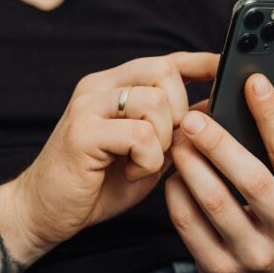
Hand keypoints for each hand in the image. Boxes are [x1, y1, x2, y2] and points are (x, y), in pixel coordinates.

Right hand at [0, 52, 218, 261]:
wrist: (46, 212)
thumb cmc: (100, 182)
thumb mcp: (149, 149)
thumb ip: (176, 126)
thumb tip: (214, 107)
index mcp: (116, 85)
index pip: (166, 61)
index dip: (200, 62)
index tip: (227, 67)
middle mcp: (100, 87)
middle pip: (165, 72)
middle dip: (181, 112)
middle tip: (166, 143)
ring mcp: (88, 106)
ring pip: (156, 102)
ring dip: (163, 141)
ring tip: (142, 161)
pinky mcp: (83, 132)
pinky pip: (141, 135)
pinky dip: (147, 161)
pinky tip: (129, 172)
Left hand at [165, 74, 273, 272]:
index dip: (272, 116)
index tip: (254, 83)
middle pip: (252, 180)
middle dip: (219, 144)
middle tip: (193, 118)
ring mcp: (254, 256)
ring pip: (216, 203)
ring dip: (192, 167)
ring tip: (178, 141)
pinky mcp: (221, 271)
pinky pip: (190, 227)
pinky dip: (178, 196)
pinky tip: (174, 175)